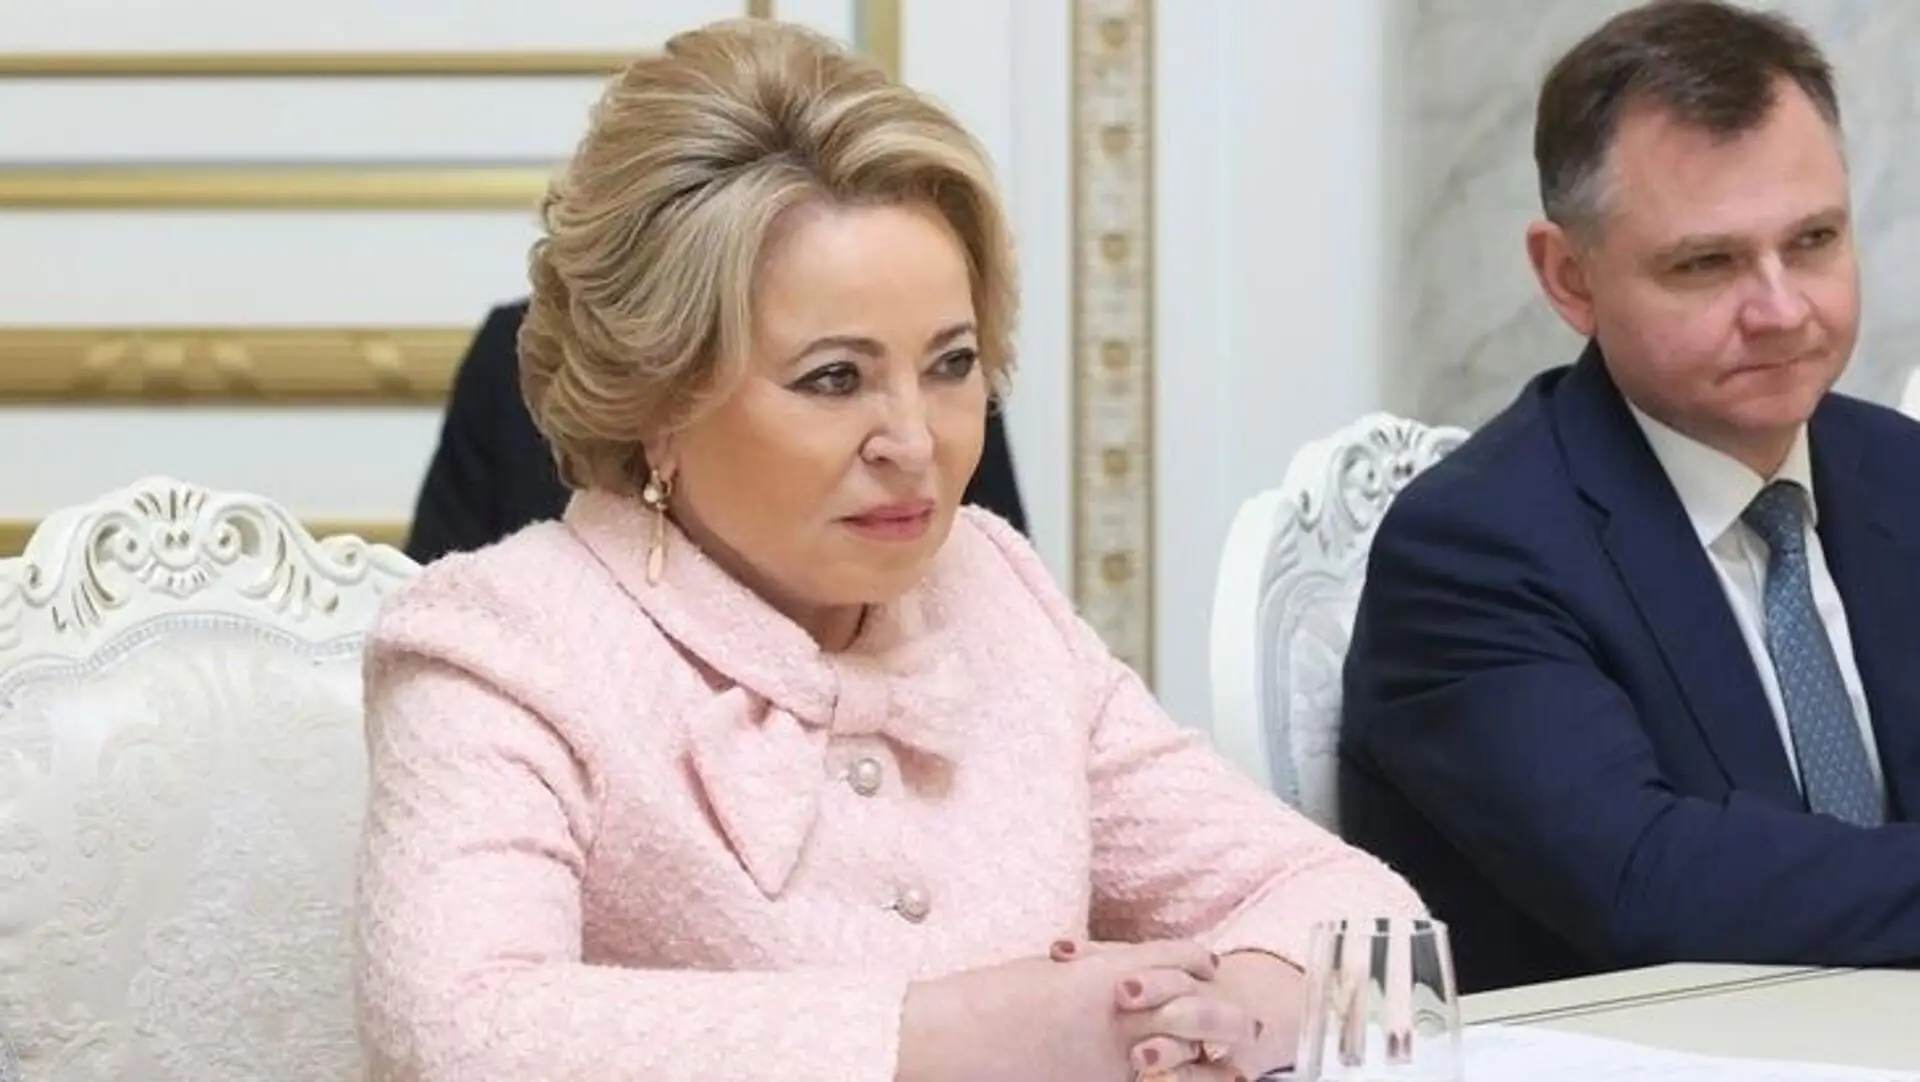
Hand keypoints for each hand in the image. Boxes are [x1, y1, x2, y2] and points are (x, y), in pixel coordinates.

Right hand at [896, 939, 1219, 1081]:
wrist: (957, 1036)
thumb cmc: (992, 999)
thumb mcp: (1052, 973)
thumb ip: (1094, 972)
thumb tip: (1123, 977)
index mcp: (1110, 969)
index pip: (1180, 960)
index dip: (1199, 964)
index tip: (1210, 967)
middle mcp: (1123, 1009)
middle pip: (1197, 1006)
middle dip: (1221, 1014)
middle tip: (1243, 1021)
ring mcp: (1116, 1053)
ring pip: (1188, 1050)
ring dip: (1209, 1057)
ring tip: (1231, 1067)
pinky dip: (1176, 1081)